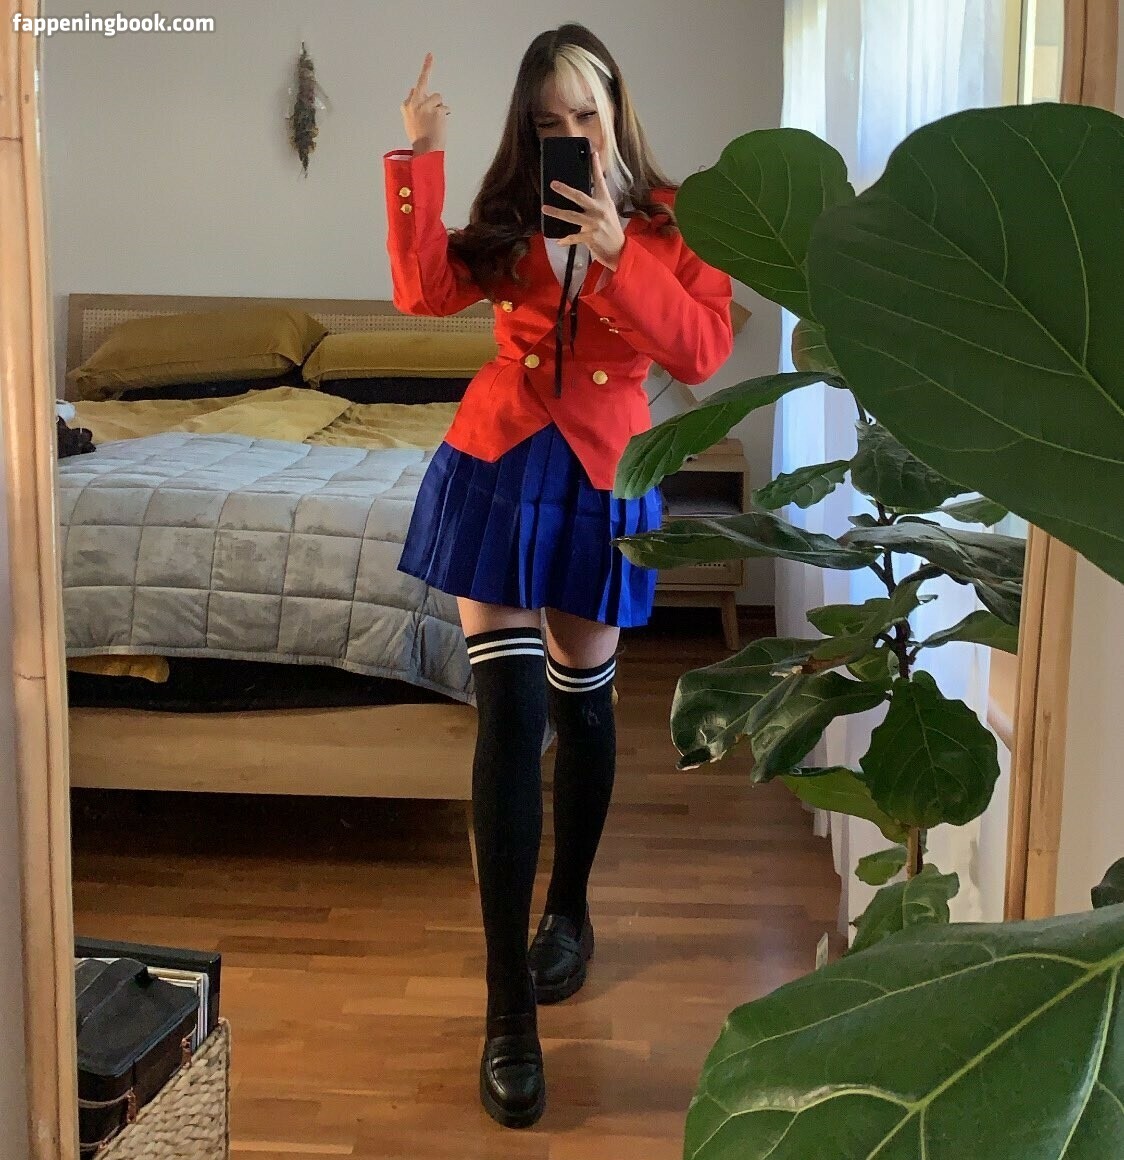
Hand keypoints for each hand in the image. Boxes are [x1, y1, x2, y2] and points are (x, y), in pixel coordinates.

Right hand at [402, 52, 449, 154]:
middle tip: (430, 55)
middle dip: (427, 67)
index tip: (426, 61)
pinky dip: (444, 115)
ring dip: (439, 108)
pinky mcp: (436, 109)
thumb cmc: (419, 138)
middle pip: (422, 82)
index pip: (415, 91)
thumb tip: (412, 89)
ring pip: (438, 98)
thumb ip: (412, 105)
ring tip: (435, 123)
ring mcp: (426, 105)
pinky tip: (439, 124)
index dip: (421, 90)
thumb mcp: (410, 121)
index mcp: (406, 106)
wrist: (425, 151)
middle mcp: (414, 102)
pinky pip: (444, 108)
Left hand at [543, 150, 625, 270]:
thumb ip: (597, 203)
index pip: (600, 182)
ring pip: (571, 216)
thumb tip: (581, 196)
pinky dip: (566, 239)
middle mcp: (599, 211)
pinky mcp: (590, 237)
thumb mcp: (608, 212)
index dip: (596, 167)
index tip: (592, 153)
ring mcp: (594, 224)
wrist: (619, 251)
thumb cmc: (611, 230)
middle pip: (579, 197)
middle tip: (553, 184)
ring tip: (545, 209)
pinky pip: (573, 237)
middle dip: (565, 190)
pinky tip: (559, 240)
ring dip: (556, 212)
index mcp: (605, 202)